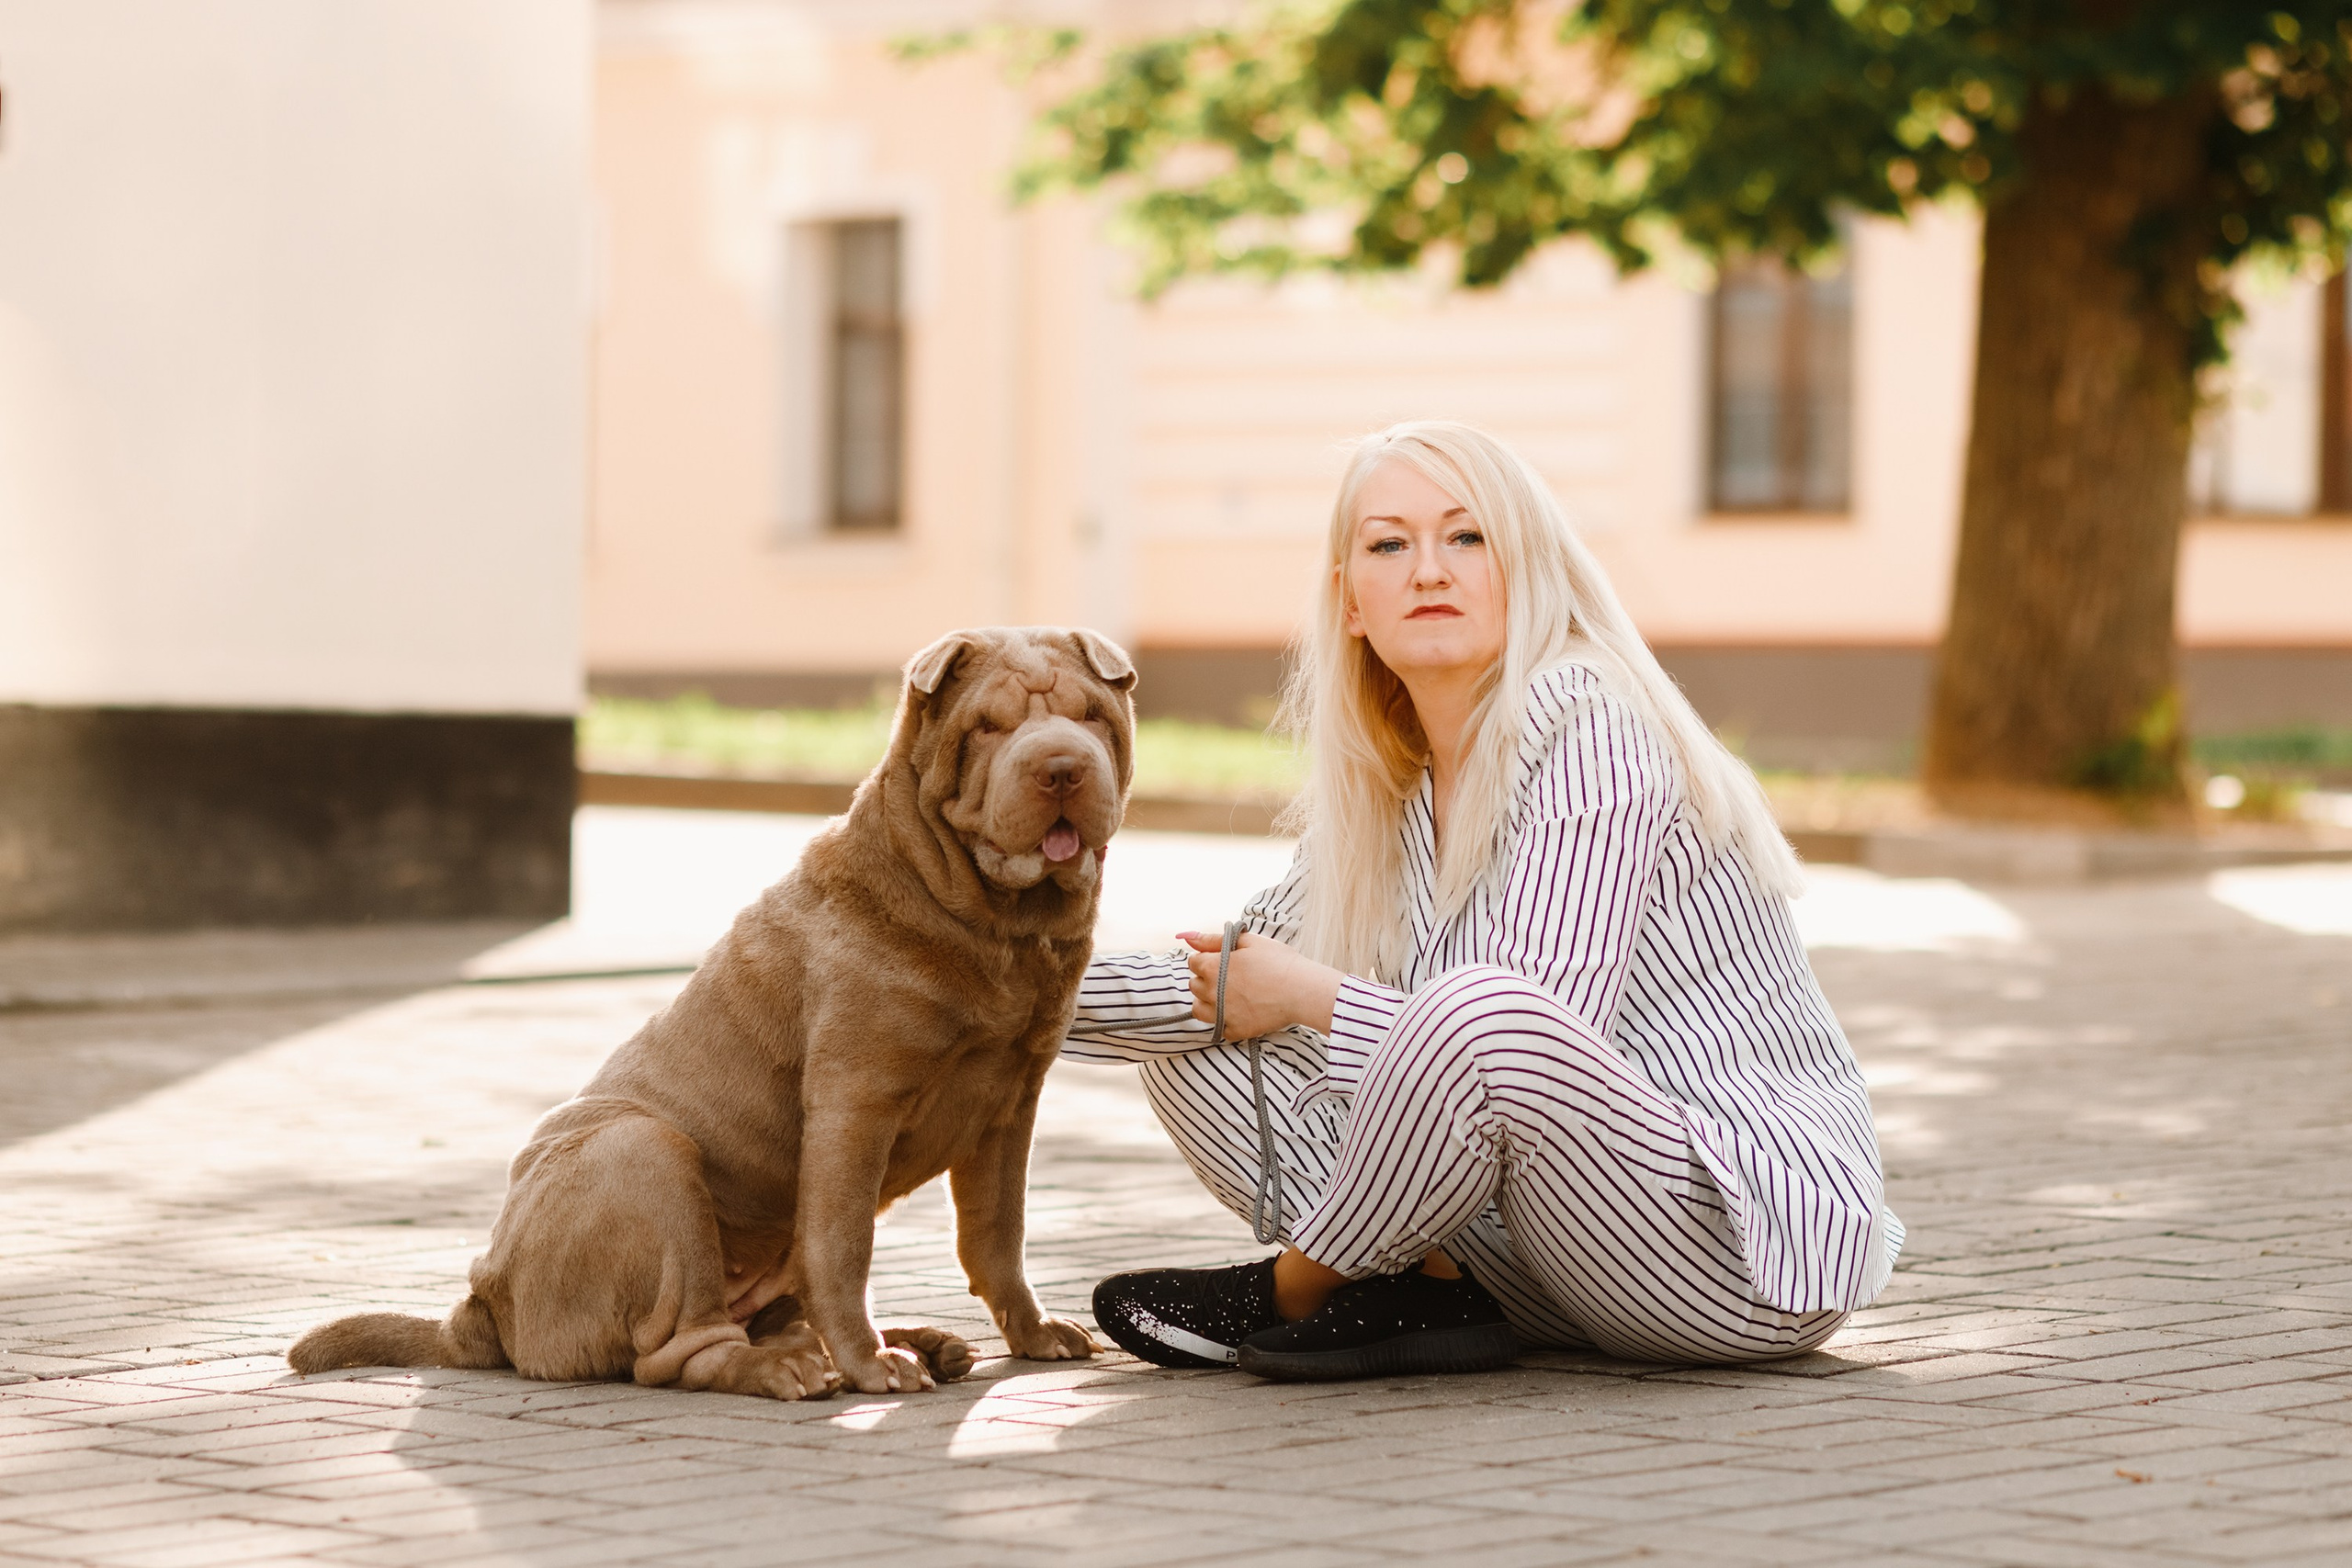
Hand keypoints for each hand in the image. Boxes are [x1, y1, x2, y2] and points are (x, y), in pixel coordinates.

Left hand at [1178, 929, 1342, 1038]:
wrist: (1303, 991)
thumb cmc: (1278, 962)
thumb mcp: (1247, 941)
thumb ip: (1213, 939)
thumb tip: (1185, 936)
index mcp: (1212, 968)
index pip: (1193, 961)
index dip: (1208, 958)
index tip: (1225, 960)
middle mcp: (1211, 993)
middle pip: (1193, 984)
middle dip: (1206, 978)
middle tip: (1230, 975)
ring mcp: (1222, 1015)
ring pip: (1199, 1008)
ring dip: (1207, 1000)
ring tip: (1229, 995)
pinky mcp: (1234, 1031)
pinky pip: (1218, 1027)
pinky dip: (1225, 1020)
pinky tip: (1240, 1010)